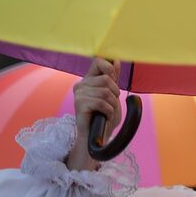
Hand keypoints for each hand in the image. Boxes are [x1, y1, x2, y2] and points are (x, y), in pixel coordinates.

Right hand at [68, 58, 121, 172]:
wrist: (97, 136)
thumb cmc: (105, 116)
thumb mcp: (113, 94)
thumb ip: (113, 78)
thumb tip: (116, 60)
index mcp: (89, 79)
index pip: (99, 62)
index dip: (110, 70)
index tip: (115, 81)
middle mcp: (81, 84)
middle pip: (106, 79)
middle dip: (115, 92)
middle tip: (111, 104)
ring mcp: (79, 94)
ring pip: (105, 91)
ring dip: (112, 104)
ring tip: (107, 111)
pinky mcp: (79, 105)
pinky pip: (101, 102)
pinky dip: (108, 110)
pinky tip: (105, 116)